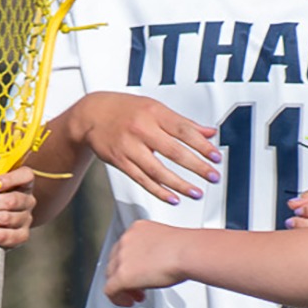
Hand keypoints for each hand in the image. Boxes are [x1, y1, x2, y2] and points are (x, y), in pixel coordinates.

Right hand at [70, 92, 219, 204]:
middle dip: (196, 166)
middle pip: (173, 151)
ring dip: (179, 184)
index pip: (183, 130)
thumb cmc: (126, 110)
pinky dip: (159, 190)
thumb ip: (182, 122)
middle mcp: (142, 129)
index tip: (216, 157)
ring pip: (157, 170)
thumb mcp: (154, 108)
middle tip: (213, 177)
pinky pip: (142, 179)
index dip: (202, 145)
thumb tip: (209, 133)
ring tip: (196, 193)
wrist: (91, 115)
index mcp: (154, 113)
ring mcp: (130, 147)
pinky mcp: (120, 161)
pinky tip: (173, 198)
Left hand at [103, 219, 182, 306]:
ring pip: (111, 275)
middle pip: (115, 261)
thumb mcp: (167, 241)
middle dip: (124, 274)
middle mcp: (126, 240)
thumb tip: (157, 262)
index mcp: (137, 229)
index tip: (139, 270)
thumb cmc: (186, 248)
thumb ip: (155, 249)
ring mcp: (122, 257)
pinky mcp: (122, 275)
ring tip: (134, 295)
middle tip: (136, 286)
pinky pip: (110, 290)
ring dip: (122, 286)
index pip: (125, 247)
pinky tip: (127, 302)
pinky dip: (117, 298)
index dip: (130, 262)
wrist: (187, 252)